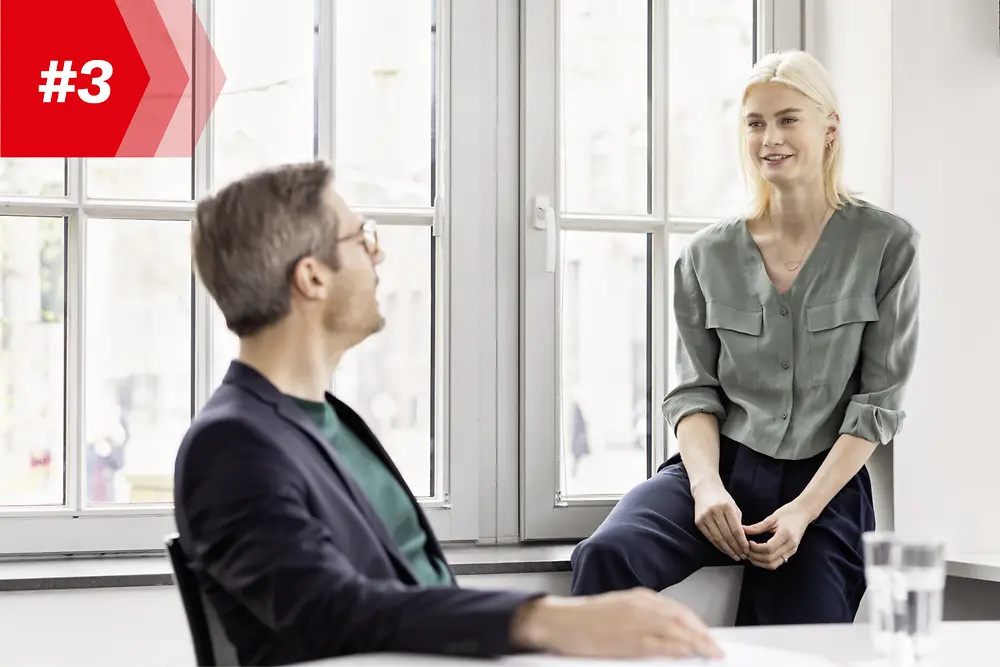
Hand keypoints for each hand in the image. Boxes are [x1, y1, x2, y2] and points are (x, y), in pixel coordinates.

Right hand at [511, 589, 722, 659]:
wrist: (558, 621)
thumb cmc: (584, 620)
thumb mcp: (618, 611)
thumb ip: (642, 618)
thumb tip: (667, 633)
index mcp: (639, 597)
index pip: (678, 611)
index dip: (697, 625)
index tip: (708, 636)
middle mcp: (641, 605)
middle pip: (683, 619)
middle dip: (703, 635)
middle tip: (717, 649)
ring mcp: (636, 622)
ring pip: (677, 631)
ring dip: (697, 642)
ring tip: (711, 654)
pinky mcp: (629, 639)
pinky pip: (661, 645)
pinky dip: (678, 649)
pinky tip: (688, 654)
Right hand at [692, 479, 749, 560]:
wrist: (704, 489)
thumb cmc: (722, 498)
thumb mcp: (734, 506)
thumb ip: (738, 522)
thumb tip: (743, 541)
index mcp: (727, 507)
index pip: (736, 530)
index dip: (742, 542)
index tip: (747, 550)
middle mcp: (715, 512)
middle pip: (727, 536)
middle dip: (736, 548)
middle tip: (742, 556)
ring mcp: (705, 517)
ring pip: (718, 539)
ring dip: (728, 550)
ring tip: (735, 556)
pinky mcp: (698, 522)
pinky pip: (710, 538)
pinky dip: (718, 546)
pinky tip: (725, 550)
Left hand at [742, 501, 812, 569]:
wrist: (803, 513)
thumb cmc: (788, 513)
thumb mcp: (772, 518)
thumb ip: (757, 527)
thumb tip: (742, 530)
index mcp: (786, 535)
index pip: (769, 548)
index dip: (756, 548)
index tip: (748, 543)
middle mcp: (790, 545)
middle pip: (770, 559)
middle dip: (755, 557)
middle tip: (746, 550)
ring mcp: (792, 551)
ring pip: (773, 564)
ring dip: (759, 562)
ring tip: (750, 554)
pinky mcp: (791, 552)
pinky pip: (777, 562)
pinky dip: (766, 562)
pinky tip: (758, 555)